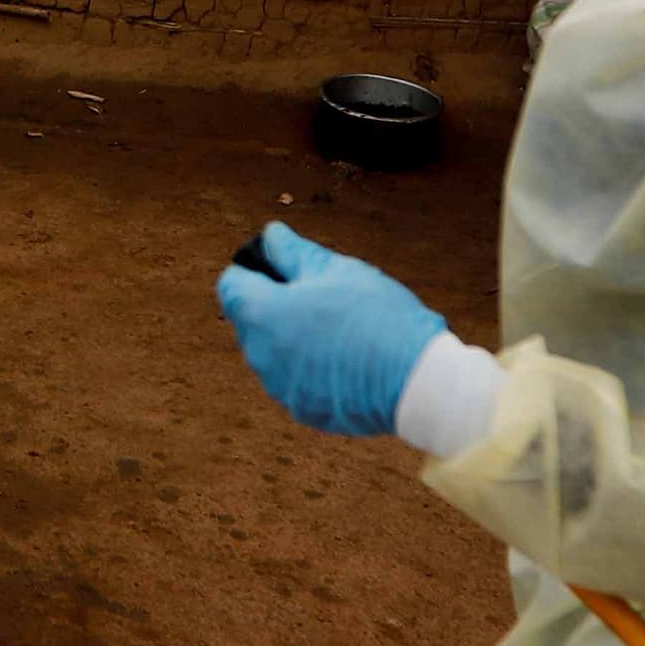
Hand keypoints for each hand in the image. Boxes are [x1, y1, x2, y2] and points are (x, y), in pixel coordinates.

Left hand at [213, 222, 447, 436]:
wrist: (414, 382)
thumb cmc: (375, 316)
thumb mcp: (337, 270)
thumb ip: (295, 253)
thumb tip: (271, 236)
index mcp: (261, 312)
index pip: (231, 284)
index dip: (254, 271)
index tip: (284, 269)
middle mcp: (259, 353)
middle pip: (252, 320)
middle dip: (276, 305)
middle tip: (323, 296)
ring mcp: (279, 386)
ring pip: (274, 351)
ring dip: (293, 337)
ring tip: (341, 329)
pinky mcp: (302, 409)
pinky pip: (296, 380)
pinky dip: (311, 368)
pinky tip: (348, 359)